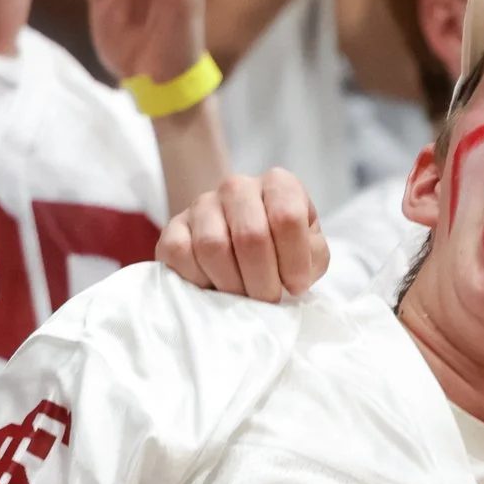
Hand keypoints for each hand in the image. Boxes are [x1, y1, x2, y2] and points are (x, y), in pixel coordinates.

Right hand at [156, 170, 328, 301]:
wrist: (241, 244)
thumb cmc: (282, 248)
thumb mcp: (309, 250)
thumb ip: (311, 257)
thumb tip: (293, 278)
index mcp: (278, 184)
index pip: (287, 217)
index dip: (294, 261)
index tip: (296, 286)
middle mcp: (238, 186)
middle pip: (250, 236)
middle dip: (263, 281)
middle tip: (268, 300)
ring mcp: (202, 203)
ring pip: (213, 246)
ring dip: (232, 284)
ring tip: (243, 296)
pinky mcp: (172, 226)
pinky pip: (181, 254)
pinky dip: (200, 280)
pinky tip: (215, 286)